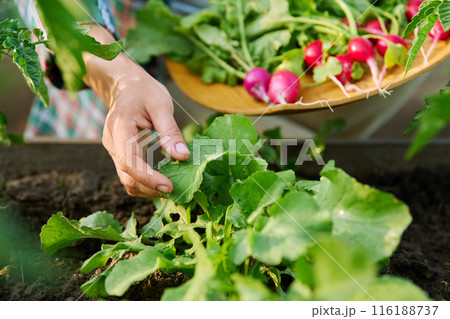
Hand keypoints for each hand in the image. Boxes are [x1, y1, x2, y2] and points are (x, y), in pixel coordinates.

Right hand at [83, 26, 189, 197]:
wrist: (124, 84)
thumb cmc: (143, 90)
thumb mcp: (161, 105)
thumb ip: (170, 132)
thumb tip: (182, 157)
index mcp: (120, 127)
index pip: (129, 162)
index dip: (148, 179)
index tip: (169, 187)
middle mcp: (113, 142)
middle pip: (127, 176)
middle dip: (150, 188)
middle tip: (176, 191)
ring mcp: (115, 150)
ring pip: (127, 179)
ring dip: (148, 189)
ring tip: (172, 188)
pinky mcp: (121, 153)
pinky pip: (130, 174)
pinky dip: (145, 182)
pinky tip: (163, 181)